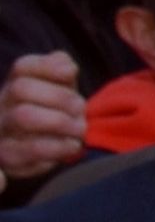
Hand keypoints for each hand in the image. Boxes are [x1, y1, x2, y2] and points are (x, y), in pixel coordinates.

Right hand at [0, 52, 80, 182]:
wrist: (37, 152)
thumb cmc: (54, 113)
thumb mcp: (60, 89)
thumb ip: (62, 70)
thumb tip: (66, 65)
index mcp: (16, 84)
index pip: (23, 67)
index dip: (48, 67)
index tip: (71, 73)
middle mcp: (2, 104)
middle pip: (21, 88)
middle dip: (59, 97)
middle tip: (81, 109)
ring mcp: (2, 130)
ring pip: (23, 115)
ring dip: (60, 121)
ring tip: (80, 128)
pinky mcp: (9, 155)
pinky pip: (31, 148)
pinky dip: (58, 146)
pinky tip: (73, 146)